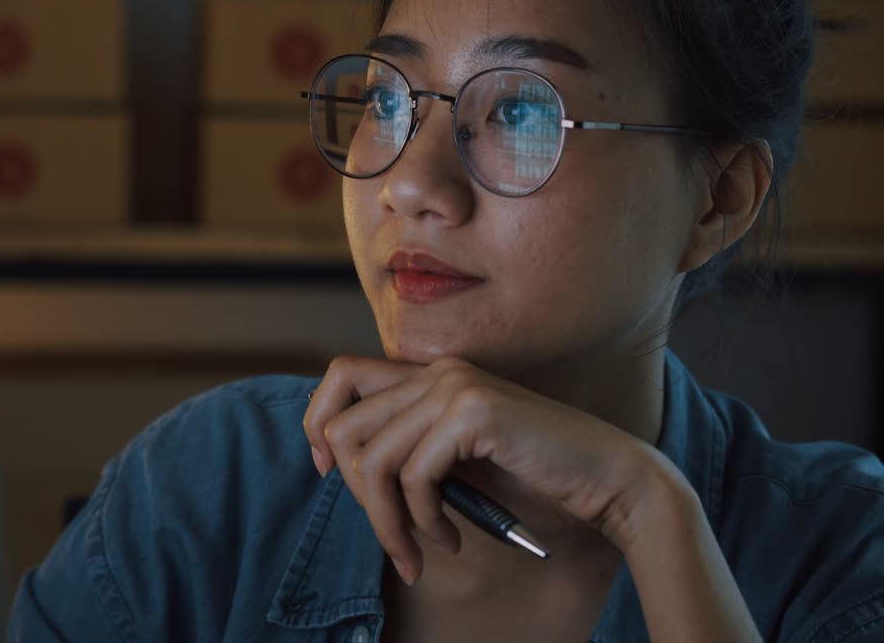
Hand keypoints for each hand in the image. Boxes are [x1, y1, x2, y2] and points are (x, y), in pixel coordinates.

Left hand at [303, 355, 672, 582]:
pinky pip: (413, 476)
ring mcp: (454, 387)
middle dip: (358, 497)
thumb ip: (408, 448)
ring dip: (390, 522)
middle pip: (345, 428)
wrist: (607, 479)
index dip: (317, 422)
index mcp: (429, 375)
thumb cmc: (532, 478)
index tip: (324, 471)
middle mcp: (437, 371)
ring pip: (373, 461)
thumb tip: (337, 464)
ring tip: (418, 553)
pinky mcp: (472, 413)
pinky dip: (423, 520)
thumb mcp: (454, 460)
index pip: (340, 375)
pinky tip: (451, 540)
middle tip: (394, 538)